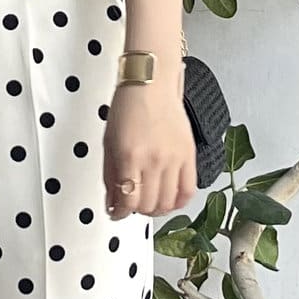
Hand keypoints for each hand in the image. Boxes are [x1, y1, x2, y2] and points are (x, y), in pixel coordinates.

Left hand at [104, 75, 197, 218]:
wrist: (151, 84)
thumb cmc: (128, 107)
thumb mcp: (109, 143)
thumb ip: (110, 176)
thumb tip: (112, 202)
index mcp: (130, 157)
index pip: (127, 201)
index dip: (120, 213)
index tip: (117, 212)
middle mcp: (154, 160)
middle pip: (148, 206)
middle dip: (136, 211)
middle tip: (132, 205)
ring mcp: (174, 159)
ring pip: (168, 202)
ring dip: (157, 209)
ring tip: (150, 203)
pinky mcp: (189, 155)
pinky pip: (189, 190)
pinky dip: (179, 201)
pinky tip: (170, 200)